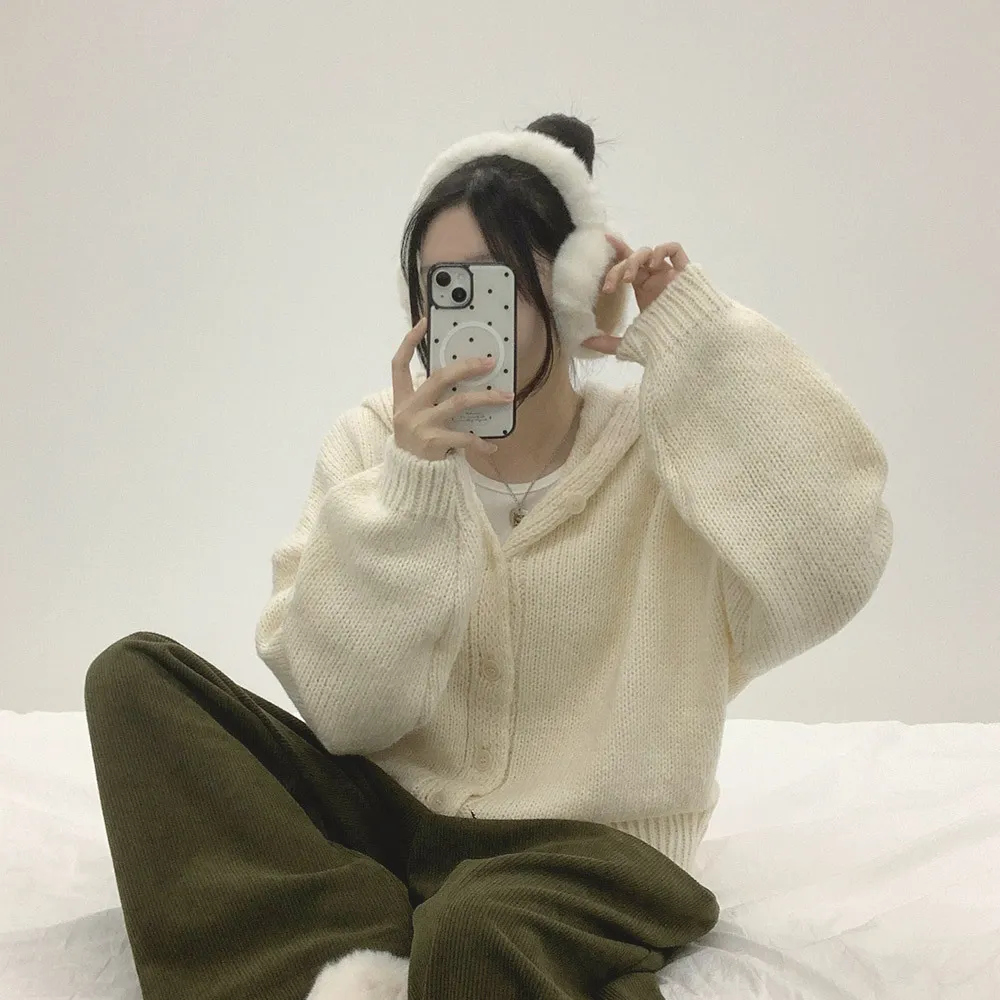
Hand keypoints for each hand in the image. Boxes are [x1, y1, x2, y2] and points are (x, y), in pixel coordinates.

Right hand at [392, 317, 511, 460]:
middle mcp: (409, 409)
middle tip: (490, 362)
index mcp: (402, 399)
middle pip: (439, 378)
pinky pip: (464, 438)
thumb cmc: (415, 445)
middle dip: (466, 367)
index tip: (424, 322)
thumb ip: (429, 400)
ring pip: (458, 402)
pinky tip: (492, 446)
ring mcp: (421, 425)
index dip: (410, 342)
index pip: (399, 364)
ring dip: (486, 398)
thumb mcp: (414, 419)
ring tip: (506, 396)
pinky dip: (481, 442)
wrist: (407, 479)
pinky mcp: (433, 443)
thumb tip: (462, 380)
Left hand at [581, 235, 689, 354]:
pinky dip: (661, 251)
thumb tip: (583, 342)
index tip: (604, 242)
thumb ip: (607, 343)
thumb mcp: (629, 344)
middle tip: (610, 287)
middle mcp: (656, 279)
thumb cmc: (663, 343)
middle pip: (633, 259)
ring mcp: (670, 274)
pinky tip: (653, 265)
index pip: (628, 265)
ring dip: (634, 261)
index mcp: (645, 290)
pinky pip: (674, 249)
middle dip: (618, 268)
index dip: (617, 252)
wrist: (689, 344)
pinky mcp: (685, 271)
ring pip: (649, 252)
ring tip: (628, 280)